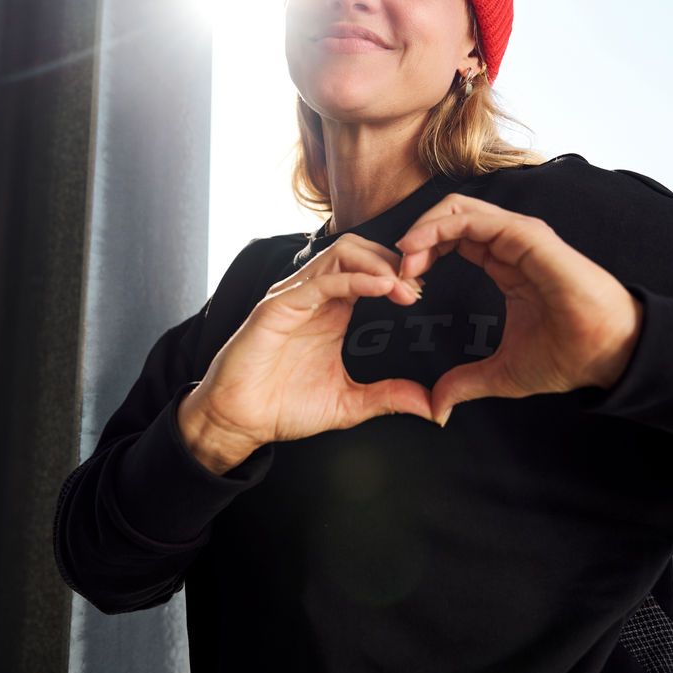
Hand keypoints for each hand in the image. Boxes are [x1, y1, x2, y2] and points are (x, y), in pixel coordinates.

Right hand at [181, 234, 433, 471]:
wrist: (240, 422)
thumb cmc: (284, 406)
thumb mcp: (349, 402)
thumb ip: (389, 397)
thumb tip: (433, 407)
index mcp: (333, 310)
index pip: (370, 269)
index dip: (400, 273)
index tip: (424, 293)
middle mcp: (315, 296)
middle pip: (359, 250)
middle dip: (393, 261)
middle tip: (419, 286)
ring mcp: (295, 298)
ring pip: (341, 253)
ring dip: (378, 263)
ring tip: (405, 285)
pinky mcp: (276, 308)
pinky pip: (318, 282)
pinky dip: (353, 279)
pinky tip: (382, 287)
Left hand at [395, 194, 642, 425]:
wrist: (607, 355)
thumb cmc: (568, 357)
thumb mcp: (501, 373)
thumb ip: (465, 383)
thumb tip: (437, 407)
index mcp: (505, 263)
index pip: (454, 239)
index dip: (422, 253)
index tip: (402, 284)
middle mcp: (510, 243)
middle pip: (450, 216)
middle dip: (416, 237)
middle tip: (396, 270)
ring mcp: (519, 236)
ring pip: (457, 209)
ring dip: (422, 229)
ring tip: (403, 259)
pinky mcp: (527, 236)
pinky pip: (474, 218)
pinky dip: (440, 228)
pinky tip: (419, 251)